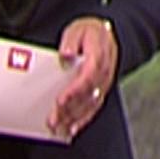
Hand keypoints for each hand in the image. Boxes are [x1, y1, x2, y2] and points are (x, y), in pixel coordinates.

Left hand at [51, 16, 117, 139]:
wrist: (105, 35)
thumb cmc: (89, 33)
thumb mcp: (77, 30)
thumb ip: (71, 41)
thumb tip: (65, 54)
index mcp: (99, 55)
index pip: (88, 76)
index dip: (75, 90)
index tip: (61, 100)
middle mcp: (105, 72)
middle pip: (88, 95)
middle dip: (70, 109)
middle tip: (53, 120)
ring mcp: (104, 83)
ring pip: (91, 104)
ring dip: (75, 117)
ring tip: (59, 127)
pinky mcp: (101, 91)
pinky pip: (94, 107)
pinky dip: (83, 119)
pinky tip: (72, 128)